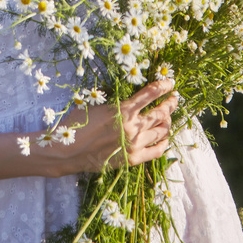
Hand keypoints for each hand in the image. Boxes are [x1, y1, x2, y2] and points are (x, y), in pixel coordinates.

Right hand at [55, 78, 178, 175]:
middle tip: (174, 99)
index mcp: (124, 109)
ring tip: (169, 117)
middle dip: (170, 104)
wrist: (68, 150)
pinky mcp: (133, 159)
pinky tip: (165, 138)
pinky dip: (163, 143)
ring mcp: (134, 144)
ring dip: (168, 122)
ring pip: (161, 131)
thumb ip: (117, 103)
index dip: (163, 87)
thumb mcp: (97, 104)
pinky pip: (156, 151)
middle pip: (160, 113)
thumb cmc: (78, 123)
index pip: (150, 94)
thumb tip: (130, 99)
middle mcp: (133, 126)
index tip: (170, 83)